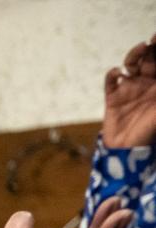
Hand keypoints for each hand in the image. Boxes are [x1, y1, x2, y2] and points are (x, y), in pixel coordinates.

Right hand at [102, 33, 155, 147]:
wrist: (128, 151)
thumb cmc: (150, 131)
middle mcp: (146, 84)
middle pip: (148, 59)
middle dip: (150, 49)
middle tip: (151, 41)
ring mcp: (128, 89)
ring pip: (130, 65)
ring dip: (133, 56)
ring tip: (137, 53)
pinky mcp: (112, 97)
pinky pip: (111, 82)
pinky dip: (112, 75)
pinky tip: (116, 73)